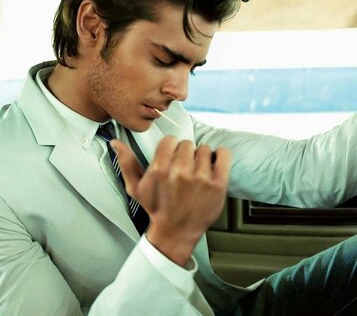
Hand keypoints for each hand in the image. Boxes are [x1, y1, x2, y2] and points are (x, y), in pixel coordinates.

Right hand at [111, 137, 230, 265]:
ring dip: (202, 158)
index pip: (170, 140)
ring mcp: (201, 178)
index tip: (173, 158)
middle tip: (185, 168)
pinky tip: (214, 165)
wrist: (176, 232)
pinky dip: (220, 156)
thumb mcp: (136, 188)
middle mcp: (180, 172)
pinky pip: (223, 154)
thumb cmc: (157, 209)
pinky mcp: (218, 184)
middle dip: (186, 154)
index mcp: (159, 169)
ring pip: (204, 149)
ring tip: (198, 171)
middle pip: (188, 144)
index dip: (172, 148)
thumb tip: (116, 142)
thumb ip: (127, 163)